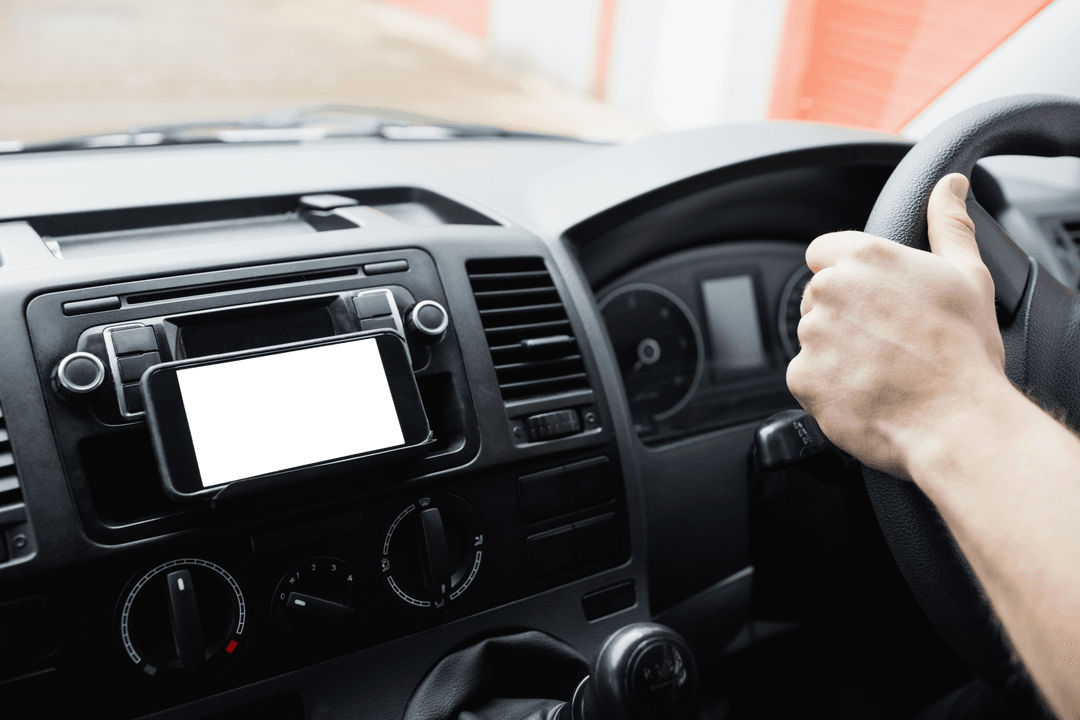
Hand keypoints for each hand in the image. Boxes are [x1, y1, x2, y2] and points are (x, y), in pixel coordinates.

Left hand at [785, 173, 1007, 478]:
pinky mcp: (801, 378)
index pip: (823, 252)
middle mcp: (830, 291)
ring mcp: (812, 335)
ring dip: (837, 352)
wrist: (957, 421)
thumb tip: (950, 186)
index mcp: (864, 258)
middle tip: (888, 340)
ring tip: (883, 370)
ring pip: (813, 338)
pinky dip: (829, 387)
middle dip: (844, 316)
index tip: (872, 298)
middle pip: (818, 297)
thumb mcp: (967, 276)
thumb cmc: (964, 352)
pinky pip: (807, 377)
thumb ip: (948, 225)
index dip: (846, 274)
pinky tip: (866, 392)